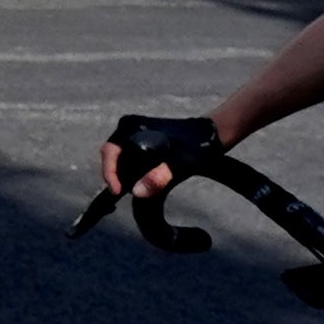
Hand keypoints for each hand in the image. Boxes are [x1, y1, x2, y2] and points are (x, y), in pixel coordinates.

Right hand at [91, 113, 218, 215]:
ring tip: (129, 193)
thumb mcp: (181, 163)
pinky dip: (129, 171)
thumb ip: (160, 176)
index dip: (110, 173)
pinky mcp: (142, 139)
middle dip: (115, 176)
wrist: (213, 133)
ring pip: (119, 158)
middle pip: (112, 155)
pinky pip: (128, 157)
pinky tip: (138, 183)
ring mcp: (135, 132)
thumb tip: (137, 192)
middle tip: (121, 197)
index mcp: (133, 127)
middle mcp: (129, 127)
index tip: (118, 192)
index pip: (110, 151)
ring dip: (122, 175)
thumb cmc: (198, 145)